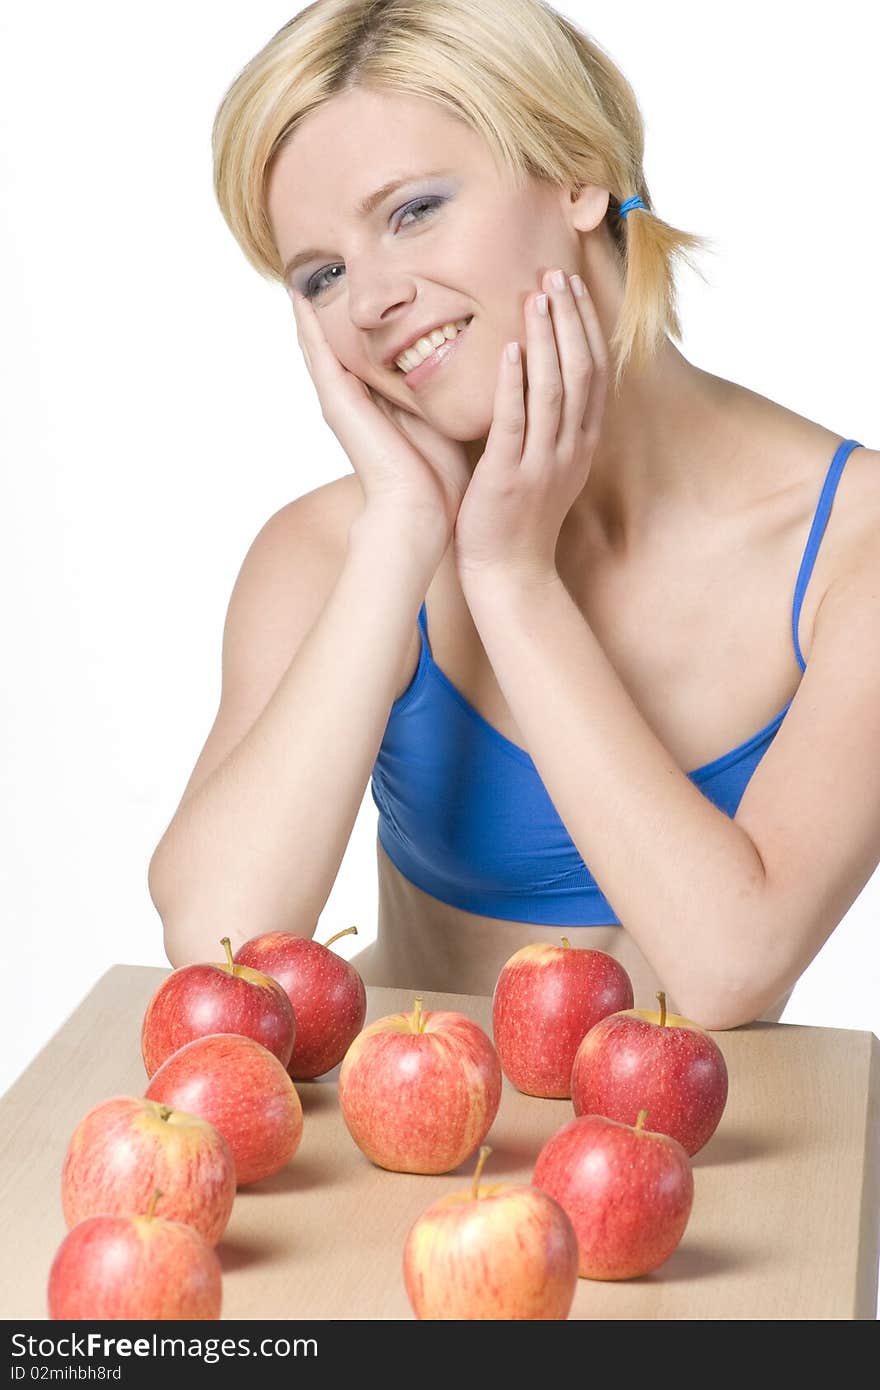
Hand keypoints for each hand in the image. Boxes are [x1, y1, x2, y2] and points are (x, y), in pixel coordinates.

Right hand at [290, 290, 470, 545]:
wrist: (420, 511)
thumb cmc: (440, 477)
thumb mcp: (445, 418)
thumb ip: (448, 391)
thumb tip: (476, 361)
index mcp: (378, 404)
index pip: (365, 354)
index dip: (361, 324)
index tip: (361, 290)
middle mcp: (353, 400)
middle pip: (336, 346)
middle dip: (329, 312)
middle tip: (321, 269)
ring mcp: (340, 401)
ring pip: (319, 346)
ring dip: (309, 312)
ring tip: (297, 273)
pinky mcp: (336, 403)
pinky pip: (317, 355)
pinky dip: (306, 326)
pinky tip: (296, 296)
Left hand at [452, 268, 608, 587]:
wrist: (511, 574)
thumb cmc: (520, 517)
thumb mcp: (546, 464)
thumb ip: (547, 422)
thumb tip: (536, 374)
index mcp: (581, 442)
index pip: (592, 372)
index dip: (584, 326)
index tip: (570, 286)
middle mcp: (571, 448)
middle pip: (580, 371)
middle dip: (569, 319)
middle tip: (555, 273)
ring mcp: (544, 462)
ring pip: (554, 390)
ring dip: (546, 338)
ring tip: (536, 296)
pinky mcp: (510, 476)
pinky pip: (517, 423)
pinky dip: (516, 383)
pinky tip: (510, 349)